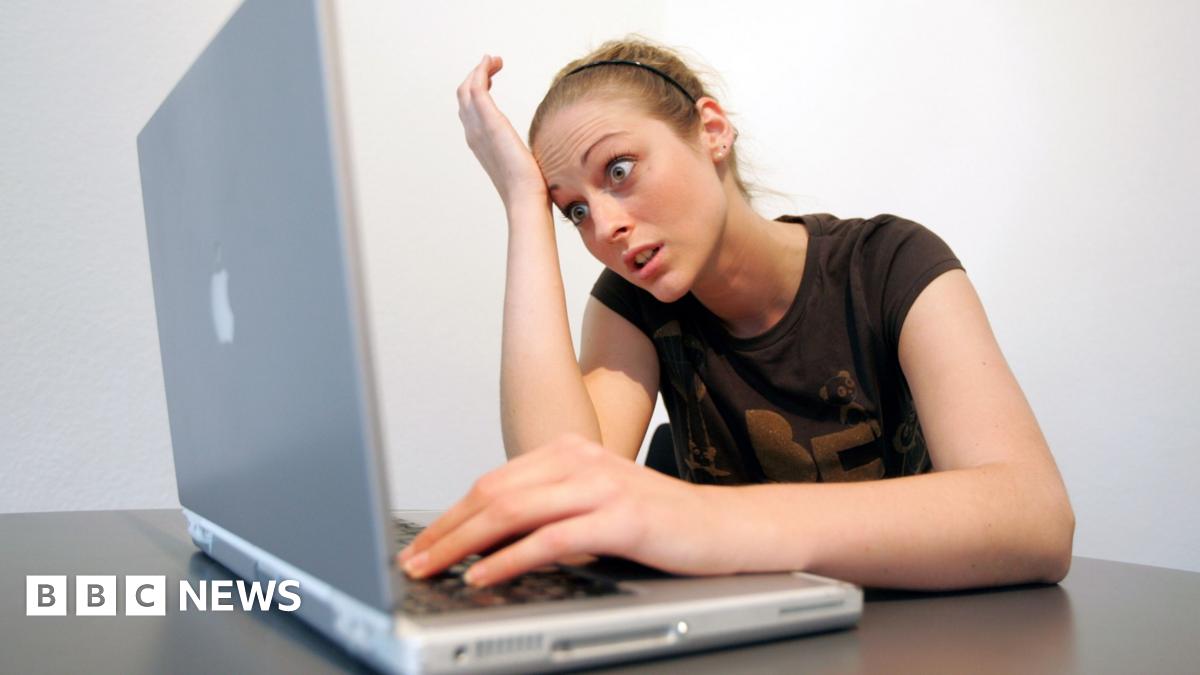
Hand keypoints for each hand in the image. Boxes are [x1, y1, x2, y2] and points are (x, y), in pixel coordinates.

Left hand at [398, 434, 740, 586]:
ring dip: (463, 544)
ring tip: (434, 569)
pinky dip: (508, 559)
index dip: (449, 515)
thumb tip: (486, 542)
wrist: (724, 528)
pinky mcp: (621, 517)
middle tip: (412, 559)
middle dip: (444, 530)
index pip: (492, 482)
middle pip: (492, 492)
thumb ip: (547, 511)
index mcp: (568, 451)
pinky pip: (550, 539)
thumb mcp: (594, 506)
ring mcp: (601, 486)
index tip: (420, 542)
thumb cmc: (658, 522)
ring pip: (512, 510)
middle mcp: (580, 460)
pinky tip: (484, 576)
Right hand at [456, 54, 548, 208]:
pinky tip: (493, 63)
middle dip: (476, 75)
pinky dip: (482, 71)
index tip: (492, 78)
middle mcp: (474, 134)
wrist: (525, 196)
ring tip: (494, 60)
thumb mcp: (520, 164)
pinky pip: (477, 88)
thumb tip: (535, 156)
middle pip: (463, 96)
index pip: (469, 111)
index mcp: (480, 143)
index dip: (477, 91)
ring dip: (479, 70)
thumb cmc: (527, 187)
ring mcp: (479, 128)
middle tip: (492, 64)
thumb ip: (519, 153)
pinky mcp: (490, 122)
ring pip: (466, 89)